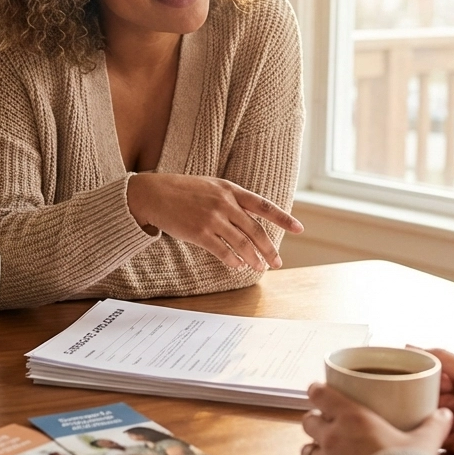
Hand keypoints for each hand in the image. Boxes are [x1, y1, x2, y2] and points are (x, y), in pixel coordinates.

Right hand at [126, 173, 302, 270]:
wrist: (154, 194)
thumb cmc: (183, 191)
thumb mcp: (211, 186)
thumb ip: (231, 199)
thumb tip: (250, 220)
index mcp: (230, 189)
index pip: (264, 205)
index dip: (283, 218)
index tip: (299, 229)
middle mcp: (224, 203)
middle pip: (256, 230)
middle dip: (269, 249)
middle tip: (277, 262)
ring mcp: (212, 218)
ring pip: (242, 243)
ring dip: (253, 258)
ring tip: (260, 268)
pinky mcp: (199, 232)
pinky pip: (222, 251)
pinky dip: (233, 260)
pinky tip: (238, 266)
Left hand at [301, 383, 452, 454]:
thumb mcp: (424, 444)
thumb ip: (432, 426)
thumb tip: (444, 414)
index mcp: (353, 418)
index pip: (321, 395)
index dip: (317, 391)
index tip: (318, 390)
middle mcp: (333, 438)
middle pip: (309, 421)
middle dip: (315, 422)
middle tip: (326, 425)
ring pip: (306, 449)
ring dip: (314, 448)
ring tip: (325, 451)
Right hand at [421, 347, 453, 454]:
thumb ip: (441, 357)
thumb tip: (408, 345)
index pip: (427, 378)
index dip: (429, 382)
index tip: (445, 385)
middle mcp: (453, 398)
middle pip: (424, 400)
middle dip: (436, 402)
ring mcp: (453, 420)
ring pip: (428, 420)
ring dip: (441, 419)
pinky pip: (437, 439)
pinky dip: (444, 437)